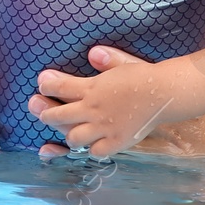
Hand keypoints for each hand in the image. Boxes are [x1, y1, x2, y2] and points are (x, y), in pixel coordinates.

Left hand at [29, 46, 174, 158]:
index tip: (42, 84)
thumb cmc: (144, 75)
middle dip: (46, 113)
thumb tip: (92, 53)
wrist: (164, 94)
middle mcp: (93, 110)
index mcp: (92, 88)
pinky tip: (92, 143)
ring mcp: (104, 128)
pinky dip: (91, 148)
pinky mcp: (116, 142)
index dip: (48, 86)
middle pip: (59, 115)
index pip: (60, 87)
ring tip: (67, 130)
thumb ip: (106, 59)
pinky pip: (95, 151)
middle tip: (40, 110)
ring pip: (73, 137)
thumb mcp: (123, 62)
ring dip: (68, 134)